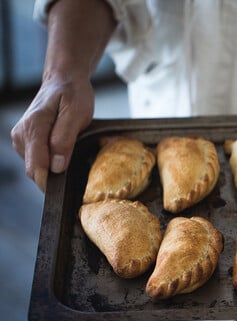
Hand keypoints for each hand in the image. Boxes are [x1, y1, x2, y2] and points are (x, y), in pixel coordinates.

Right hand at [11, 73, 93, 190]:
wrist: (63, 80)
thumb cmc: (72, 95)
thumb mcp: (76, 114)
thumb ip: (65, 140)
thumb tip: (57, 166)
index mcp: (33, 127)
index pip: (36, 166)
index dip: (51, 180)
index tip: (66, 185)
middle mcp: (21, 134)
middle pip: (35, 170)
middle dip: (54, 174)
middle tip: (75, 163)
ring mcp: (21, 138)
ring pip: (36, 167)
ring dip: (53, 166)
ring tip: (70, 150)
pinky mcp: (24, 142)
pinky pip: (37, 161)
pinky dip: (50, 161)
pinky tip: (62, 149)